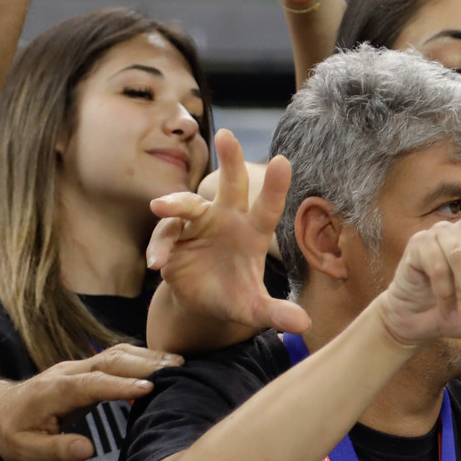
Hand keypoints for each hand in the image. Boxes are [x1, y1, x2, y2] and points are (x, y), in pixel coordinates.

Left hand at [0, 343, 179, 460]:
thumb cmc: (10, 434)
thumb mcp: (25, 451)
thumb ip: (56, 449)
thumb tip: (88, 449)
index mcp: (55, 391)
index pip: (93, 383)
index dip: (121, 385)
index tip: (150, 387)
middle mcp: (68, 372)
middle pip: (110, 360)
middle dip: (145, 363)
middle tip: (179, 369)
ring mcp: (76, 367)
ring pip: (115, 354)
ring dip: (146, 356)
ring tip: (179, 364)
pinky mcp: (84, 370)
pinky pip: (115, 359)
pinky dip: (140, 358)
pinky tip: (161, 365)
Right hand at [148, 130, 307, 337]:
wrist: (202, 302)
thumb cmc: (234, 297)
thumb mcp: (254, 309)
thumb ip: (276, 313)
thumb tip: (304, 325)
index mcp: (252, 232)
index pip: (267, 207)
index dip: (275, 186)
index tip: (284, 161)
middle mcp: (226, 219)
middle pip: (230, 185)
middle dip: (230, 160)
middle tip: (227, 135)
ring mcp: (198, 224)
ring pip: (188, 204)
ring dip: (175, 202)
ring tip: (160, 206)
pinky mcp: (174, 236)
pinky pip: (165, 235)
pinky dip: (160, 247)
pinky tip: (156, 263)